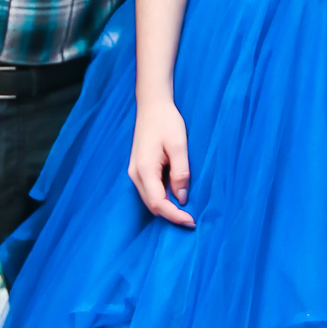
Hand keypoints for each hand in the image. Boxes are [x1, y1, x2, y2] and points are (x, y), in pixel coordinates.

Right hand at [128, 98, 195, 227]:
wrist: (152, 106)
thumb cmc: (166, 122)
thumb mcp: (178, 145)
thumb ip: (181, 172)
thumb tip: (182, 198)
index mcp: (144, 169)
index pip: (158, 203)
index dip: (174, 215)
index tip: (191, 221)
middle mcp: (135, 174)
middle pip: (152, 205)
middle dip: (171, 215)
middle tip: (191, 220)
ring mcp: (135, 172)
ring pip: (150, 199)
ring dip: (167, 208)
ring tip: (186, 211)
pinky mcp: (139, 169)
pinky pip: (150, 190)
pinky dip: (162, 198)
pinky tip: (176, 196)